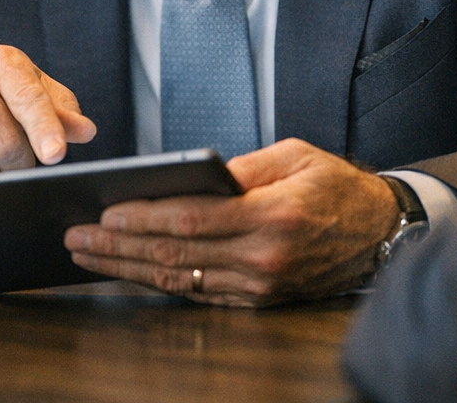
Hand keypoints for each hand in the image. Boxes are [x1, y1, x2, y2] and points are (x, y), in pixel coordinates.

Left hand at [63, 138, 400, 306]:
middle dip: (118, 247)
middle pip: (174, 254)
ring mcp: (260, 285)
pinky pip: (198, 292)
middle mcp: (264, 257)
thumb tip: (191, 180)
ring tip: (88, 256)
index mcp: (273, 216)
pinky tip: (129, 269)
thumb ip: (243, 168)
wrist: (380, 232)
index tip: (104, 211)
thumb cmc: (337, 186)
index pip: (191, 220)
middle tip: (77, 237)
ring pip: (178, 278)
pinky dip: (158, 281)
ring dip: (127, 268)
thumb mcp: (296, 156)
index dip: (143, 217)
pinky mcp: (258, 299)